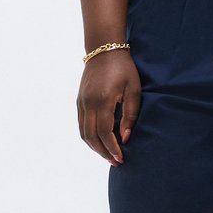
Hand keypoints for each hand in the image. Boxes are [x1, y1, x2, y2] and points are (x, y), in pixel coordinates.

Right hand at [77, 50, 141, 164]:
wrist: (104, 50)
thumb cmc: (124, 69)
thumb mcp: (133, 90)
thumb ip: (130, 115)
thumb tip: (125, 138)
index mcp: (102, 100)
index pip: (104, 132)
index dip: (112, 148)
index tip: (121, 159)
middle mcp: (88, 103)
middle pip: (91, 137)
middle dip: (103, 152)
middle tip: (116, 162)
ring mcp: (81, 102)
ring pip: (83, 133)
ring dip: (95, 147)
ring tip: (108, 155)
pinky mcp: (79, 101)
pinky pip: (81, 125)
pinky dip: (89, 137)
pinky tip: (100, 141)